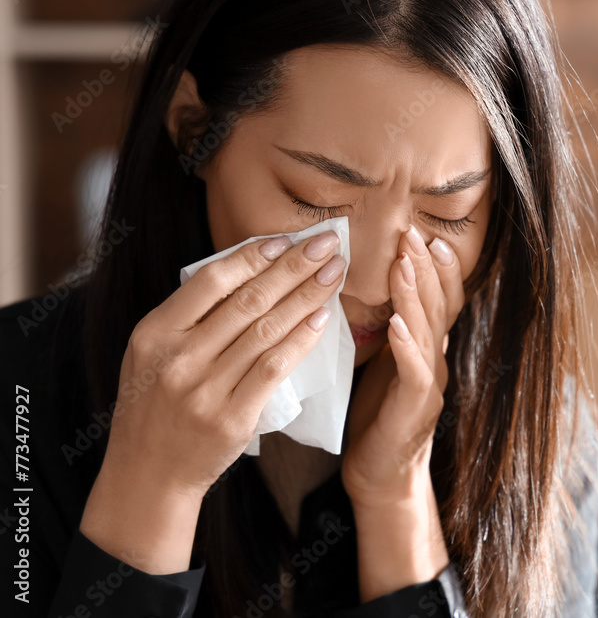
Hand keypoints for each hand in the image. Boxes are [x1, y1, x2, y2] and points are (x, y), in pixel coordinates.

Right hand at [102, 229, 347, 499]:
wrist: (148, 474)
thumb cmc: (156, 407)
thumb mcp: (153, 355)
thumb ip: (189, 319)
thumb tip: (249, 272)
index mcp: (155, 333)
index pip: (211, 281)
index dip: (252, 256)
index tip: (286, 239)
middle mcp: (178, 358)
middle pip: (248, 300)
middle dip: (294, 266)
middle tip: (326, 243)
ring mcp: (205, 389)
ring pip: (267, 330)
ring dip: (307, 296)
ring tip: (334, 273)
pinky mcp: (232, 418)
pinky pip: (275, 367)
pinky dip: (302, 339)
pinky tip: (323, 317)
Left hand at [341, 224, 463, 507]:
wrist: (380, 477)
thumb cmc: (374, 418)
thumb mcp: (380, 365)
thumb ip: (386, 331)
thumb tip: (368, 290)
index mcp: (427, 349)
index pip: (438, 299)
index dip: (435, 268)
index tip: (423, 235)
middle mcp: (436, 361)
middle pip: (438, 306)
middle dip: (426, 268)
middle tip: (413, 234)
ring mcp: (430, 385)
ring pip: (428, 331)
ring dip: (416, 296)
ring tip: (404, 264)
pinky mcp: (415, 409)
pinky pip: (415, 372)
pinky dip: (407, 346)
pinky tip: (397, 325)